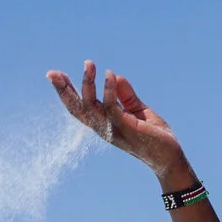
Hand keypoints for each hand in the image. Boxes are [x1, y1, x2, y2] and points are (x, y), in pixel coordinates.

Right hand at [51, 61, 188, 180]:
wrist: (170, 157)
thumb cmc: (154, 136)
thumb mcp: (138, 110)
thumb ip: (126, 95)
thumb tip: (115, 75)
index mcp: (103, 124)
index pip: (79, 108)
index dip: (66, 93)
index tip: (55, 75)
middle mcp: (103, 128)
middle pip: (77, 109)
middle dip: (63, 91)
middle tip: (52, 73)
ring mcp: (113, 129)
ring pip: (91, 106)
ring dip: (88, 84)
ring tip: (88, 64)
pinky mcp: (126, 128)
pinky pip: (112, 107)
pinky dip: (109, 90)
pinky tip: (109, 75)